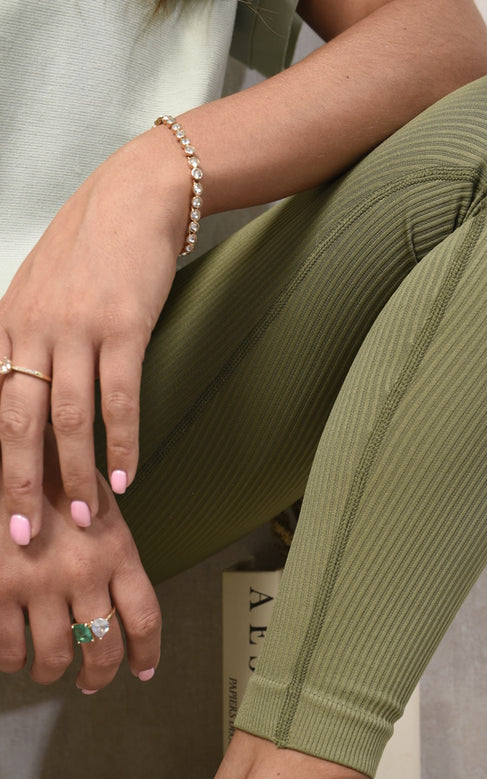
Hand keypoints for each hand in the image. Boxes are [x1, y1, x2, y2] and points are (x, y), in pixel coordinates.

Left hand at [0, 128, 187, 541]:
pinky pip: (119, 399)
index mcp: (5, 325)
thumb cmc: (88, 250)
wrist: (133, 198)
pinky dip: (121, 444)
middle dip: (19, 483)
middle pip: (16, 421)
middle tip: (24, 532)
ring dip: (75, 476)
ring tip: (83, 519)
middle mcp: (32, 330)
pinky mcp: (123, 329)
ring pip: (69, 419)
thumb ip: (22, 342)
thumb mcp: (35, 291)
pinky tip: (124, 478)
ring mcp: (78, 330)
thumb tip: (16, 396)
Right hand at [0, 431, 160, 689]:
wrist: (12, 458)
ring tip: (48, 669)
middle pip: (103, 649)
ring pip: (55, 657)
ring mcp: (38, 582)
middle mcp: (83, 571)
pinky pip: (8, 647)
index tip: (143, 670)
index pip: (144, 618)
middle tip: (91, 683)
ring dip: (52, 672)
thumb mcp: (98, 505)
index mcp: (117, 550)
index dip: (146, 653)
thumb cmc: (53, 477)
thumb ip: (113, 555)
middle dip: (99, 676)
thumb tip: (124, 606)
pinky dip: (12, 660)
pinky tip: (14, 655)